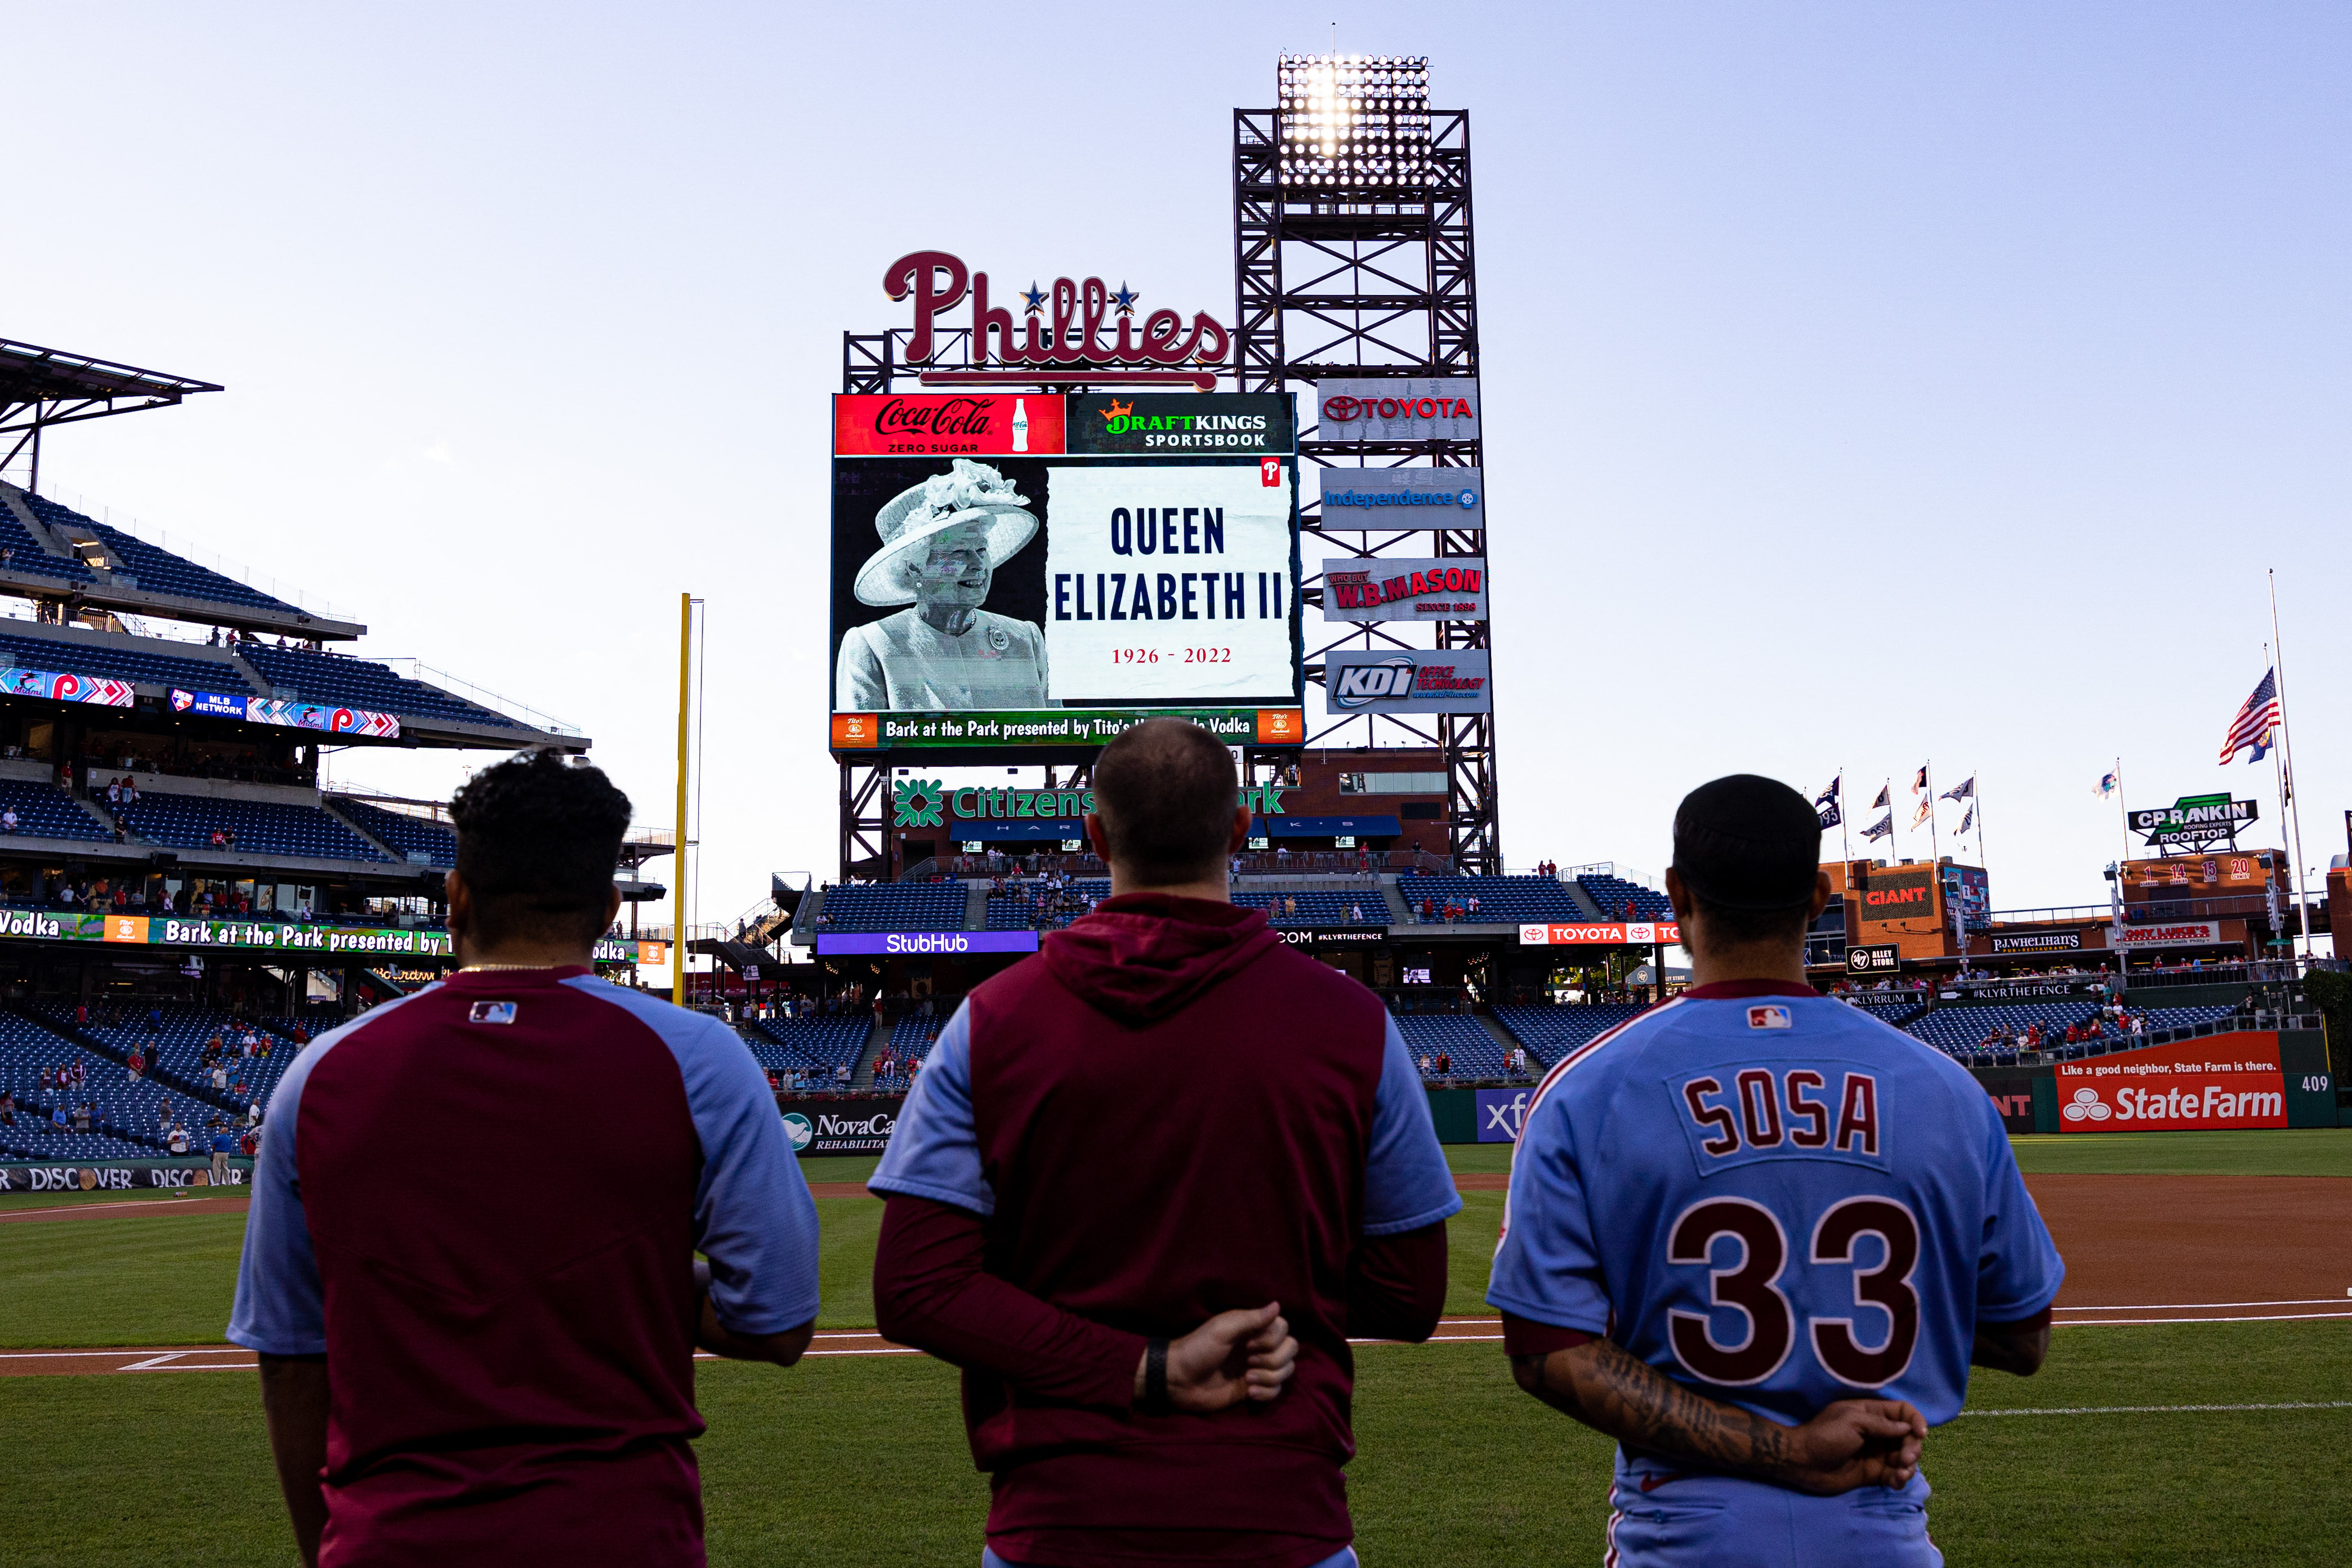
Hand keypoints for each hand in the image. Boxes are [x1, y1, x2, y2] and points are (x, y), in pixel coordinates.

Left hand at [1140, 1302, 1299, 1411]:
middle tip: (1249, 1361)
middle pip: (1290, 1350)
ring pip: (1286, 1371)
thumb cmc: (1198, 1349)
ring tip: (1247, 1380)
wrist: (1179, 1380)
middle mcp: (1258, 1347)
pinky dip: (1267, 1393)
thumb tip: (1277, 1305)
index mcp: (1251, 1329)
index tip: (1249, 1344)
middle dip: (1274, 1359)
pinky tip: (1249, 1393)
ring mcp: (1257, 1368)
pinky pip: (1276, 1391)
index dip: (1273, 1338)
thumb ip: (1251, 1318)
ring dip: (1270, 1377)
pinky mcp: (1253, 1389)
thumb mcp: (1222, 1329)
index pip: (1283, 1328)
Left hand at [1783, 1398, 1926, 1493]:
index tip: (1920, 1433)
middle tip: (1905, 1458)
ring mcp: (1877, 1454)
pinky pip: (1895, 1476)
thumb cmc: (1825, 1435)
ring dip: (1909, 1466)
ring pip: (1905, 1458)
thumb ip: (1881, 1424)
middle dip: (1913, 1448)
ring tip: (1900, 1472)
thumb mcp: (1853, 1422)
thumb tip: (1908, 1428)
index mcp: (1872, 1413)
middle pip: (1909, 1438)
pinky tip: (1895, 1481)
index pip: (1903, 1412)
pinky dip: (1900, 1479)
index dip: (1915, 1421)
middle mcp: (1878, 1433)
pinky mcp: (1874, 1474)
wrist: (1803, 1462)